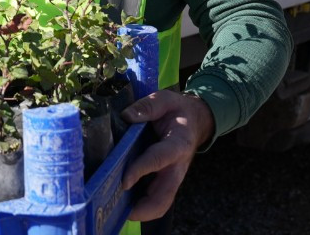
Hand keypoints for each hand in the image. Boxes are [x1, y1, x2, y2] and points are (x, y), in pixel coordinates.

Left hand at [120, 90, 214, 221]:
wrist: (196, 120)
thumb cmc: (178, 110)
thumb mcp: (166, 99)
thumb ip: (147, 106)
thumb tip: (126, 116)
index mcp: (178, 144)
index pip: (159, 159)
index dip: (141, 170)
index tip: (124, 181)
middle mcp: (177, 167)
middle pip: (163, 198)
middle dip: (142, 209)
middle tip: (116, 209)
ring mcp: (172, 178)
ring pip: (159, 204)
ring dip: (139, 211)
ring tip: (113, 209)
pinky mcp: (165, 181)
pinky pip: (154, 199)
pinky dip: (139, 205)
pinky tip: (118, 201)